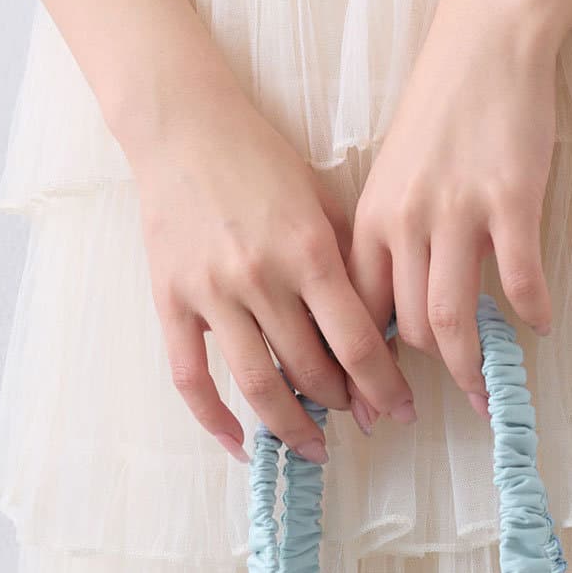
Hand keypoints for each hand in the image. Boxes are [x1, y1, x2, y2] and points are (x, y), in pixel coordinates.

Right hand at [130, 98, 414, 461]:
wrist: (183, 126)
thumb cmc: (262, 163)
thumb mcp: (323, 203)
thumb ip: (351, 268)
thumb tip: (378, 343)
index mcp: (308, 251)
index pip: (356, 342)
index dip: (383, 387)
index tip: (399, 411)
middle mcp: (261, 277)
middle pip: (310, 371)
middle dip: (342, 405)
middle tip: (358, 419)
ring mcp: (212, 293)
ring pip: (258, 385)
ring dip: (293, 427)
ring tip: (314, 446)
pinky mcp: (171, 301)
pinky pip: (191, 379)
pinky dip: (216, 421)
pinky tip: (242, 445)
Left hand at [347, 0, 565, 420]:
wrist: (487, 43)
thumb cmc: (443, 114)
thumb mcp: (395, 182)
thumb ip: (392, 247)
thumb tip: (394, 320)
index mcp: (372, 221)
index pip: (357, 316)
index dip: (364, 373)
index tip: (372, 413)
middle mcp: (407, 221)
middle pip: (408, 328)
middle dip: (426, 379)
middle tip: (447, 405)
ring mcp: (458, 212)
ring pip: (452, 318)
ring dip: (472, 368)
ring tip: (487, 392)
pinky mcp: (510, 200)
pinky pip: (519, 280)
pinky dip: (531, 313)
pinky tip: (540, 326)